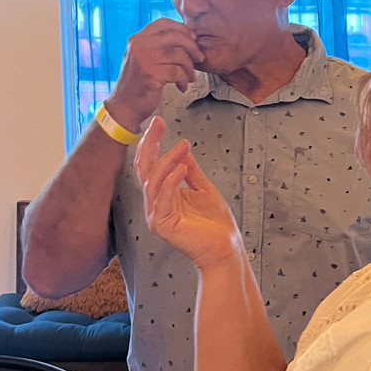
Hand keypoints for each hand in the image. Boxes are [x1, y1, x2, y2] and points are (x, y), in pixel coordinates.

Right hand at [105, 18, 204, 130]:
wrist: (124, 106)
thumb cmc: (137, 83)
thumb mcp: (142, 58)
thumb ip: (156, 46)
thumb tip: (183, 36)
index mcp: (138, 39)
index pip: (163, 23)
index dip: (182, 29)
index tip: (193, 39)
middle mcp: (139, 45)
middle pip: (175, 37)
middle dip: (192, 48)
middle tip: (199, 58)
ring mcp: (144, 59)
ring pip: (179, 55)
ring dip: (190, 68)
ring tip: (190, 78)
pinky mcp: (151, 74)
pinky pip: (177, 72)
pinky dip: (184, 80)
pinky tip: (182, 87)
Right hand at [135, 116, 242, 269]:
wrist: (225, 248)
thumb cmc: (215, 223)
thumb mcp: (203, 189)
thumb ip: (190, 170)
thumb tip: (181, 149)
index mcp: (162, 195)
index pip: (151, 165)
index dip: (153, 143)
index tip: (159, 123)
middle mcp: (154, 203)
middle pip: (145, 169)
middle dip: (150, 144)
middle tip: (158, 124)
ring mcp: (155, 214)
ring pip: (153, 180)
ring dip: (167, 160)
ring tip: (181, 146)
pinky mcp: (161, 224)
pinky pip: (162, 197)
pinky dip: (170, 180)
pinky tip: (181, 167)